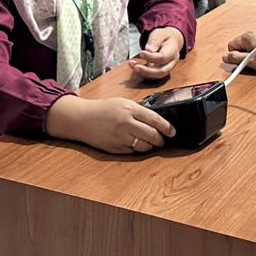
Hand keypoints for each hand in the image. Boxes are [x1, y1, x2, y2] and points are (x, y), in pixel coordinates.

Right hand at [46, 96, 174, 154]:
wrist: (82, 119)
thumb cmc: (103, 109)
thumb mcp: (122, 103)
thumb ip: (139, 111)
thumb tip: (157, 121)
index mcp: (129, 109)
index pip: (155, 119)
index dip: (167, 127)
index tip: (172, 132)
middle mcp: (126, 123)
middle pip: (152, 135)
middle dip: (160, 139)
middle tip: (162, 139)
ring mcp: (120, 137)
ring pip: (144, 146)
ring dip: (150, 146)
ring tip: (150, 142)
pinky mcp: (115, 148)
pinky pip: (133, 152)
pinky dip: (137, 149)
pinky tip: (136, 144)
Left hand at [131, 27, 184, 80]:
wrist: (171, 41)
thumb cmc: (165, 37)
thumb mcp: (160, 33)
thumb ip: (155, 41)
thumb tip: (149, 50)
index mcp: (173, 51)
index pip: (163, 57)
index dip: (151, 57)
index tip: (141, 53)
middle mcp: (171, 62)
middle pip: (161, 71)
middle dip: (147, 71)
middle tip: (135, 66)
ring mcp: (166, 68)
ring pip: (156, 76)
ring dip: (143, 73)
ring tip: (133, 65)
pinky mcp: (159, 71)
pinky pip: (152, 76)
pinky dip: (142, 73)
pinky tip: (134, 66)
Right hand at [222, 30, 255, 75]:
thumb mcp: (250, 62)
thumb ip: (235, 59)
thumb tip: (225, 57)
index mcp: (247, 36)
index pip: (230, 46)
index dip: (235, 57)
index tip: (242, 63)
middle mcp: (253, 32)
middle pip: (239, 45)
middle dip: (243, 55)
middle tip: (252, 63)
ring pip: (248, 46)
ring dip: (251, 54)